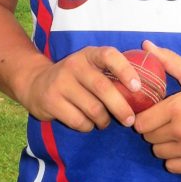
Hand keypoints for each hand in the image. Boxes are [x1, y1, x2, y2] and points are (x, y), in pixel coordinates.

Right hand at [20, 46, 141, 131]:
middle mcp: (74, 65)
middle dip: (121, 107)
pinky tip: (88, 123)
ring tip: (105, 122)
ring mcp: (60, 83)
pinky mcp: (51, 101)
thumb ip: (112, 73)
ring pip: (92, 108)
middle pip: (103, 87)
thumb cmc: (76, 78)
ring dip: (104, 120)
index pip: (109, 56)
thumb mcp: (91, 67)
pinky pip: (78, 121)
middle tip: (130, 120)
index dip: (125, 70)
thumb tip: (145, 91)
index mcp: (89, 54)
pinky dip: (88, 127)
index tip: (138, 87)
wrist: (35, 83)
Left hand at [133, 41, 180, 173]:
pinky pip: (171, 166)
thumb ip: (168, 61)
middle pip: (148, 137)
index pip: (141, 122)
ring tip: (177, 133)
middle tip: (167, 122)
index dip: (145, 117)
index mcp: (176, 108)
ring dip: (164, 144)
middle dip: (154, 129)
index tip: (154, 113)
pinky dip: (175, 158)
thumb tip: (146, 45)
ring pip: (159, 152)